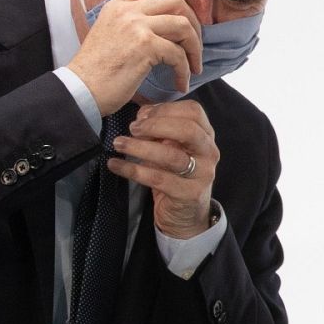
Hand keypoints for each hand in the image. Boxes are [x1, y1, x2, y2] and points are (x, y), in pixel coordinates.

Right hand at [68, 0, 203, 114]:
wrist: (80, 90)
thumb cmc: (96, 71)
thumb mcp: (109, 33)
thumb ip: (131, 23)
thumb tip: (163, 25)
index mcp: (118, 5)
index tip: (184, 19)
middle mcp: (127, 10)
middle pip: (176, 0)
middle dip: (193, 23)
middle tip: (194, 45)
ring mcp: (136, 26)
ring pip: (183, 25)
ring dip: (194, 48)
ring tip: (193, 66)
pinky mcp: (144, 46)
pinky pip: (178, 54)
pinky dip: (185, 70)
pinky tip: (181, 83)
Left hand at [107, 101, 219, 238]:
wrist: (187, 215)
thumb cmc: (176, 175)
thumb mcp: (173, 147)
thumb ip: (161, 129)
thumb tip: (141, 116)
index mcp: (206, 136)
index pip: (193, 111)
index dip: (165, 109)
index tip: (142, 115)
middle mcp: (209, 153)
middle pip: (187, 129)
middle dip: (156, 125)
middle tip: (132, 128)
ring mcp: (202, 174)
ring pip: (171, 156)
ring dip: (140, 147)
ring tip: (119, 144)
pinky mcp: (188, 194)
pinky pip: (157, 179)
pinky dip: (132, 169)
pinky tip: (115, 164)